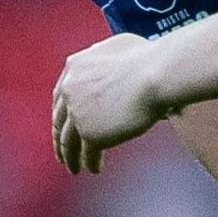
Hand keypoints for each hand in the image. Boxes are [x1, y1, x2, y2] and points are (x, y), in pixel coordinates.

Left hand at [52, 33, 163, 173]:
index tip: (64, 126)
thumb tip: (107, 65)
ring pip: (68, 142)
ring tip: (75, 168)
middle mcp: (70, 90)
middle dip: (60, 139)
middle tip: (63, 153)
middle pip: (59, 121)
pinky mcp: (90, 133)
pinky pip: (87, 154)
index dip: (62, 114)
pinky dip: (90, 163)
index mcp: (74, 67)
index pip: (60, 96)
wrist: (158, 74)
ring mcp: (78, 113)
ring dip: (71, 157)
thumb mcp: (118, 47)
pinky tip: (95, 169)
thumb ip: (104, 57)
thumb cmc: (150, 58)